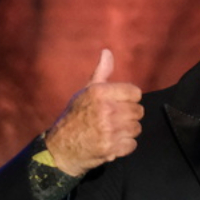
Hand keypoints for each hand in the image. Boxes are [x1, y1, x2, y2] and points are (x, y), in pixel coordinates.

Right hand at [45, 49, 143, 175]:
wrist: (61, 147)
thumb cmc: (75, 117)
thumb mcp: (86, 91)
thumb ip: (101, 72)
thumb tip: (107, 52)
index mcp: (100, 92)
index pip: (135, 92)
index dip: (128, 99)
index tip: (119, 104)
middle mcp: (106, 109)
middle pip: (138, 111)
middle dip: (128, 116)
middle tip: (115, 120)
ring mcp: (110, 130)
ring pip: (136, 128)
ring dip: (127, 131)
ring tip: (113, 131)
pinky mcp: (112, 147)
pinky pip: (132, 144)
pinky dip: (124, 146)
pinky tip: (113, 142)